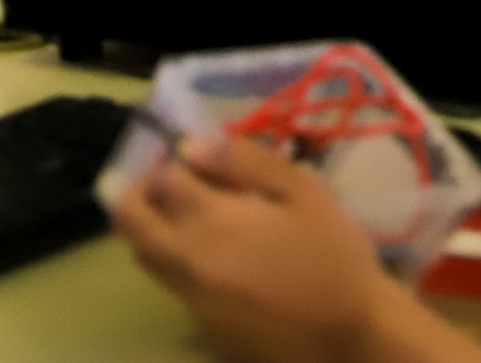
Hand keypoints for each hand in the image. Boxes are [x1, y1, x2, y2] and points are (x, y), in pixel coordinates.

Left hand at [111, 134, 437, 362]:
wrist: (350, 336)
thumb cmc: (333, 256)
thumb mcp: (303, 192)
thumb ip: (245, 161)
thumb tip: (193, 145)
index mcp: (210, 222)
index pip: (161, 179)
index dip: (170, 160)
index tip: (192, 157)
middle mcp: (186, 260)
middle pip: (130, 222)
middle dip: (139, 193)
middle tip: (169, 183)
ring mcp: (189, 298)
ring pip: (144, 256)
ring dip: (154, 228)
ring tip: (193, 217)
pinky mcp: (201, 326)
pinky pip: (170, 284)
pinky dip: (176, 260)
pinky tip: (218, 257)